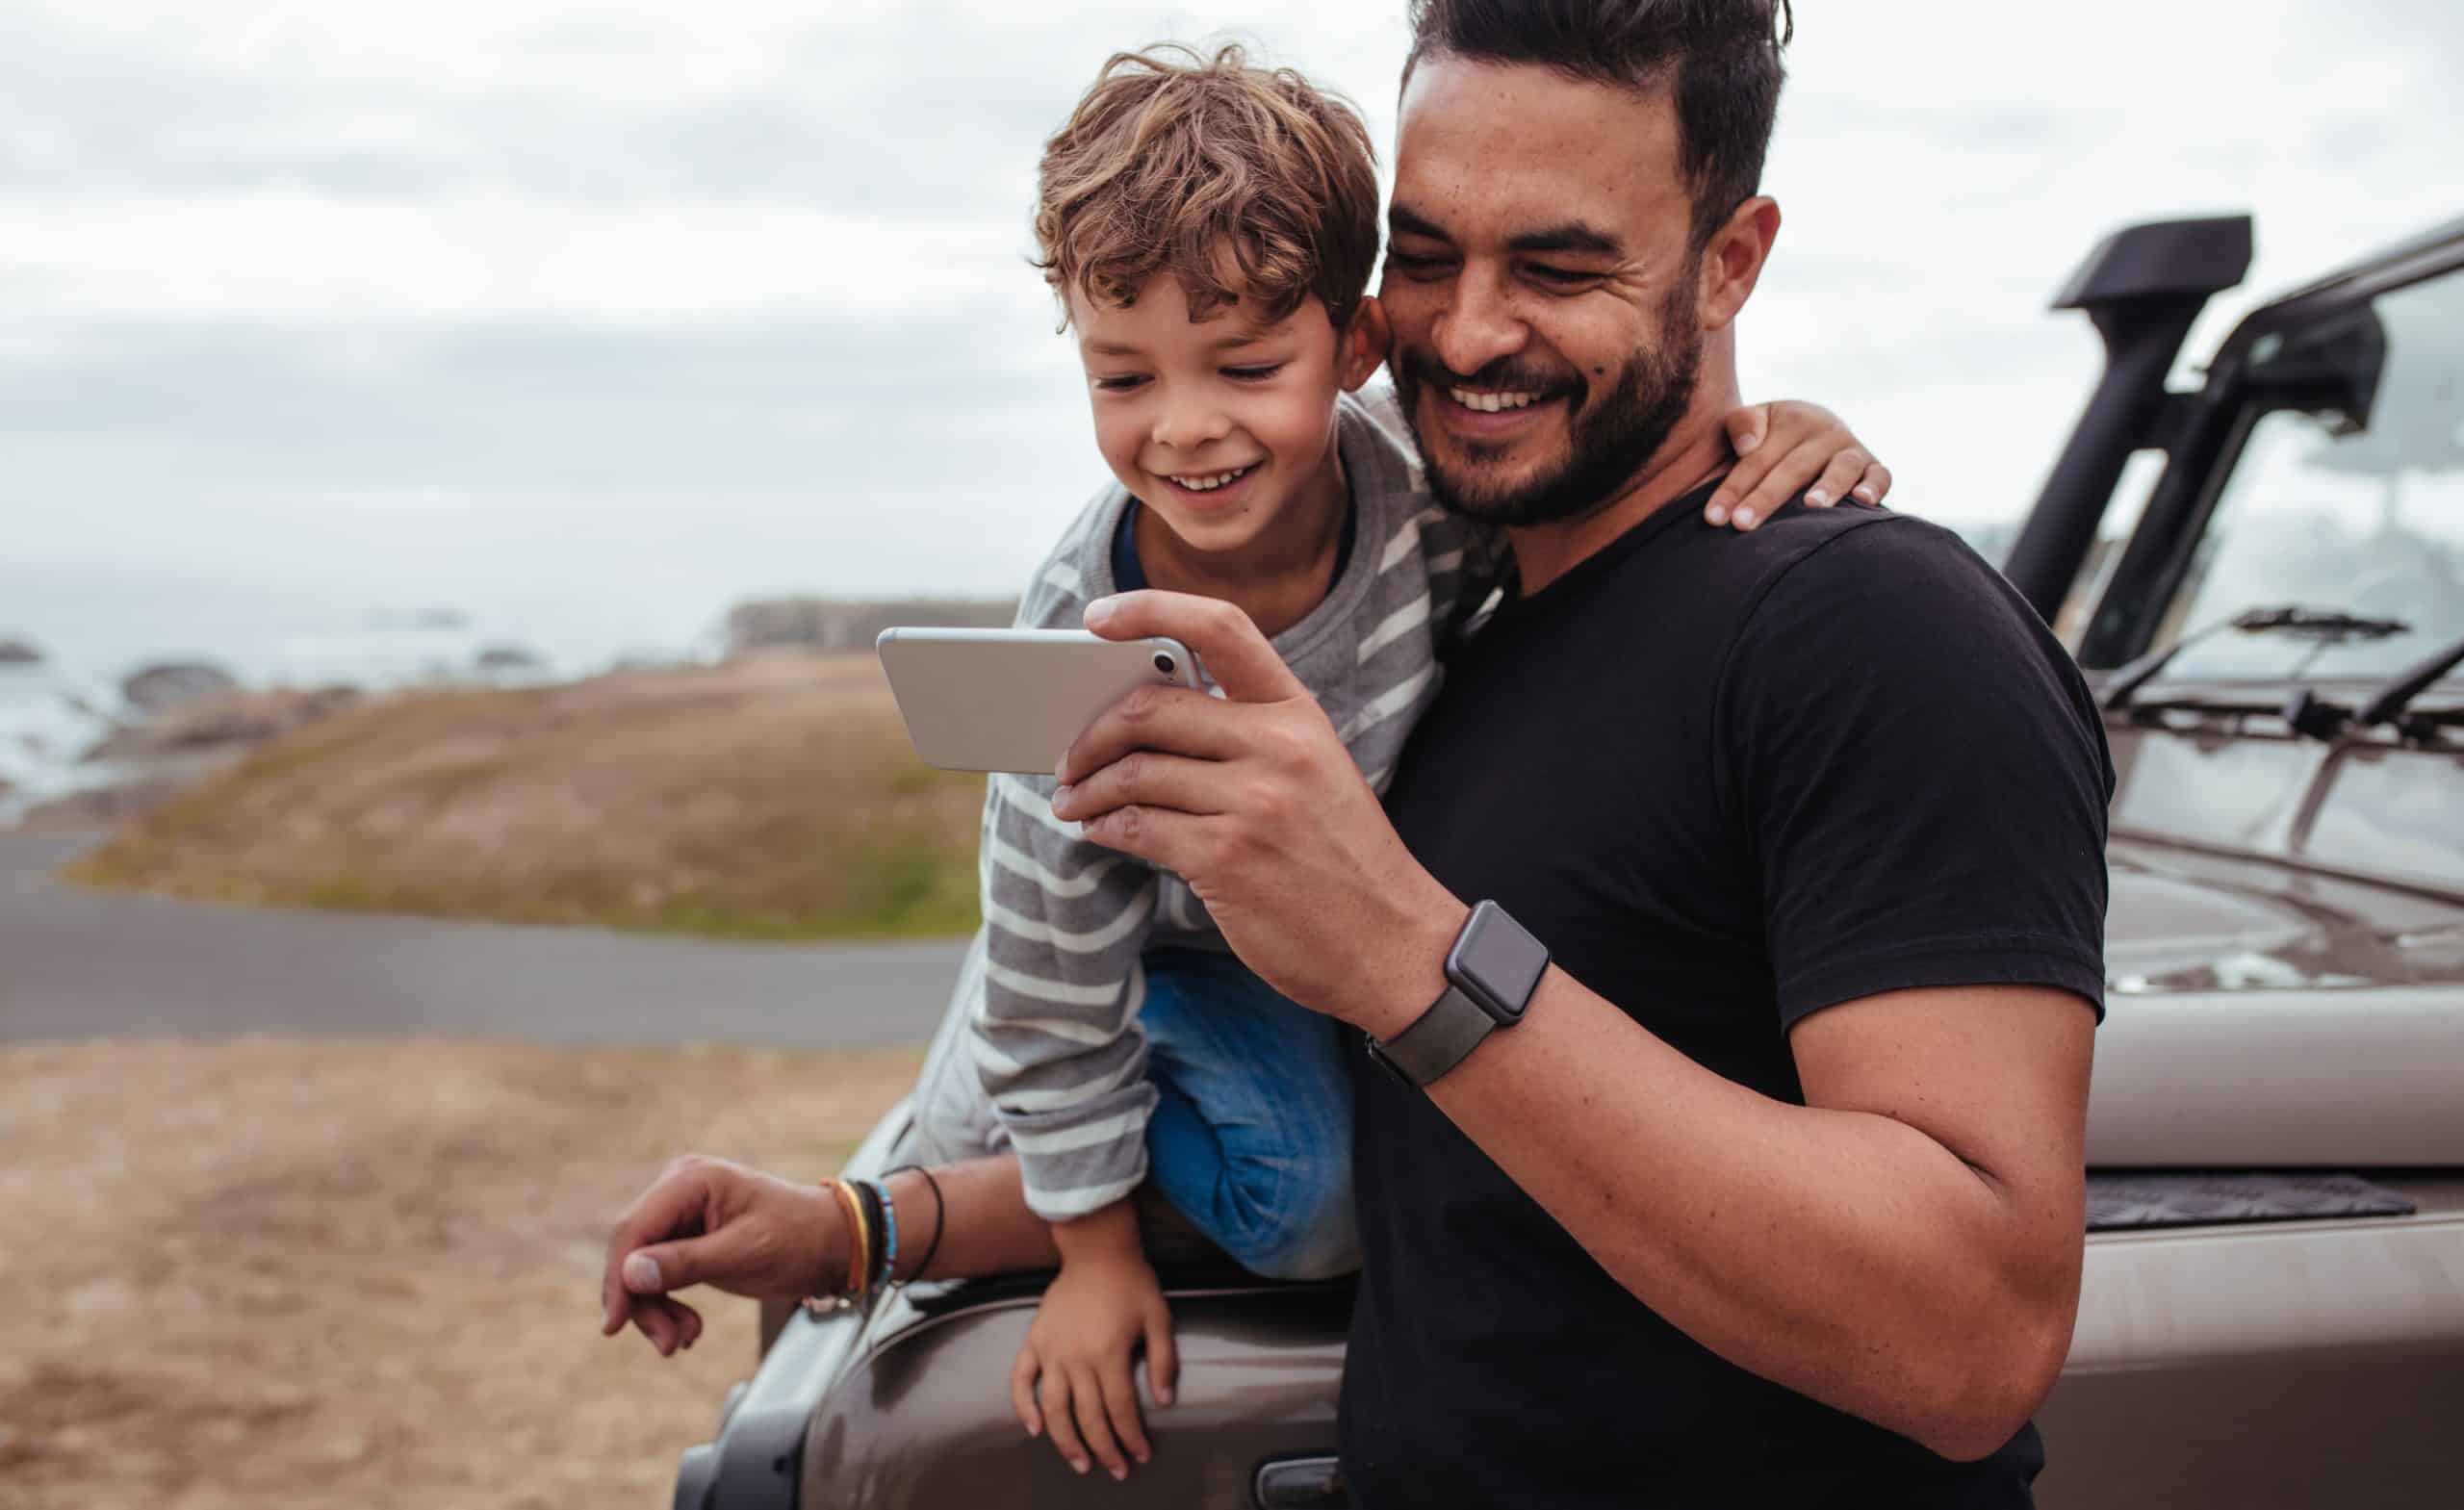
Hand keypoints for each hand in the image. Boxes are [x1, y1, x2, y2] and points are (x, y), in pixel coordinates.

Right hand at [599, 1154, 841, 1355]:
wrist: (831, 1244)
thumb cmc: (798, 1239)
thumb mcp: (744, 1253)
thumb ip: (686, 1262)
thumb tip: (631, 1273)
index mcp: (691, 1179)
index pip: (634, 1228)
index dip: (619, 1277)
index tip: (615, 1324)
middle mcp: (678, 1189)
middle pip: (632, 1250)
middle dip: (642, 1301)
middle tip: (668, 1344)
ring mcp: (680, 1214)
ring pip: (641, 1269)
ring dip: (656, 1310)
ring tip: (685, 1338)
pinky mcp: (685, 1238)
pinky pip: (658, 1274)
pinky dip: (668, 1305)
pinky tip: (688, 1329)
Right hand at [1008, 1236, 1178, 1479]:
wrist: (1096, 1249)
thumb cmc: (1132, 1281)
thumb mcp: (1159, 1318)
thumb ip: (1163, 1361)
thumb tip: (1164, 1402)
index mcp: (1109, 1353)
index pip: (1121, 1409)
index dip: (1132, 1437)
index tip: (1141, 1455)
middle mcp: (1077, 1357)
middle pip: (1089, 1417)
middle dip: (1105, 1449)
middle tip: (1116, 1469)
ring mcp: (1051, 1351)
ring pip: (1054, 1409)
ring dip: (1066, 1442)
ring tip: (1080, 1463)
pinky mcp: (1035, 1341)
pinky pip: (1022, 1380)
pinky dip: (1024, 1407)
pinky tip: (1035, 1428)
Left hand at [1053, 593, 1464, 1037]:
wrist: (1391, 943)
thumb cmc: (1341, 859)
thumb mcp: (1314, 772)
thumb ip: (1248, 736)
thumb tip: (1145, 721)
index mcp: (1298, 713)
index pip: (1220, 628)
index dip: (1150, 609)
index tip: (1097, 617)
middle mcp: (1278, 746)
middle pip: (1151, 708)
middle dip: (1091, 733)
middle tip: (1069, 757)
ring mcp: (1253, 801)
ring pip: (1134, 773)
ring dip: (1086, 789)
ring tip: (1071, 801)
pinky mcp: (1226, 857)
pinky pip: (1136, 828)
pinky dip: (1104, 829)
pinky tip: (1098, 832)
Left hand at [1705, 400, 1892, 530]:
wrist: (1810, 430)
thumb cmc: (1769, 437)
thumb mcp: (1752, 422)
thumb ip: (1742, 425)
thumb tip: (1748, 445)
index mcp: (1792, 418)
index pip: (1757, 457)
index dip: (1733, 487)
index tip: (1713, 517)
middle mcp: (1825, 431)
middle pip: (1793, 467)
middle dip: (1766, 497)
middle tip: (1742, 524)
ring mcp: (1851, 449)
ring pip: (1841, 468)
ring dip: (1827, 487)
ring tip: (1810, 506)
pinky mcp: (1874, 466)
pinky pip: (1881, 476)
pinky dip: (1875, 486)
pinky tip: (1862, 501)